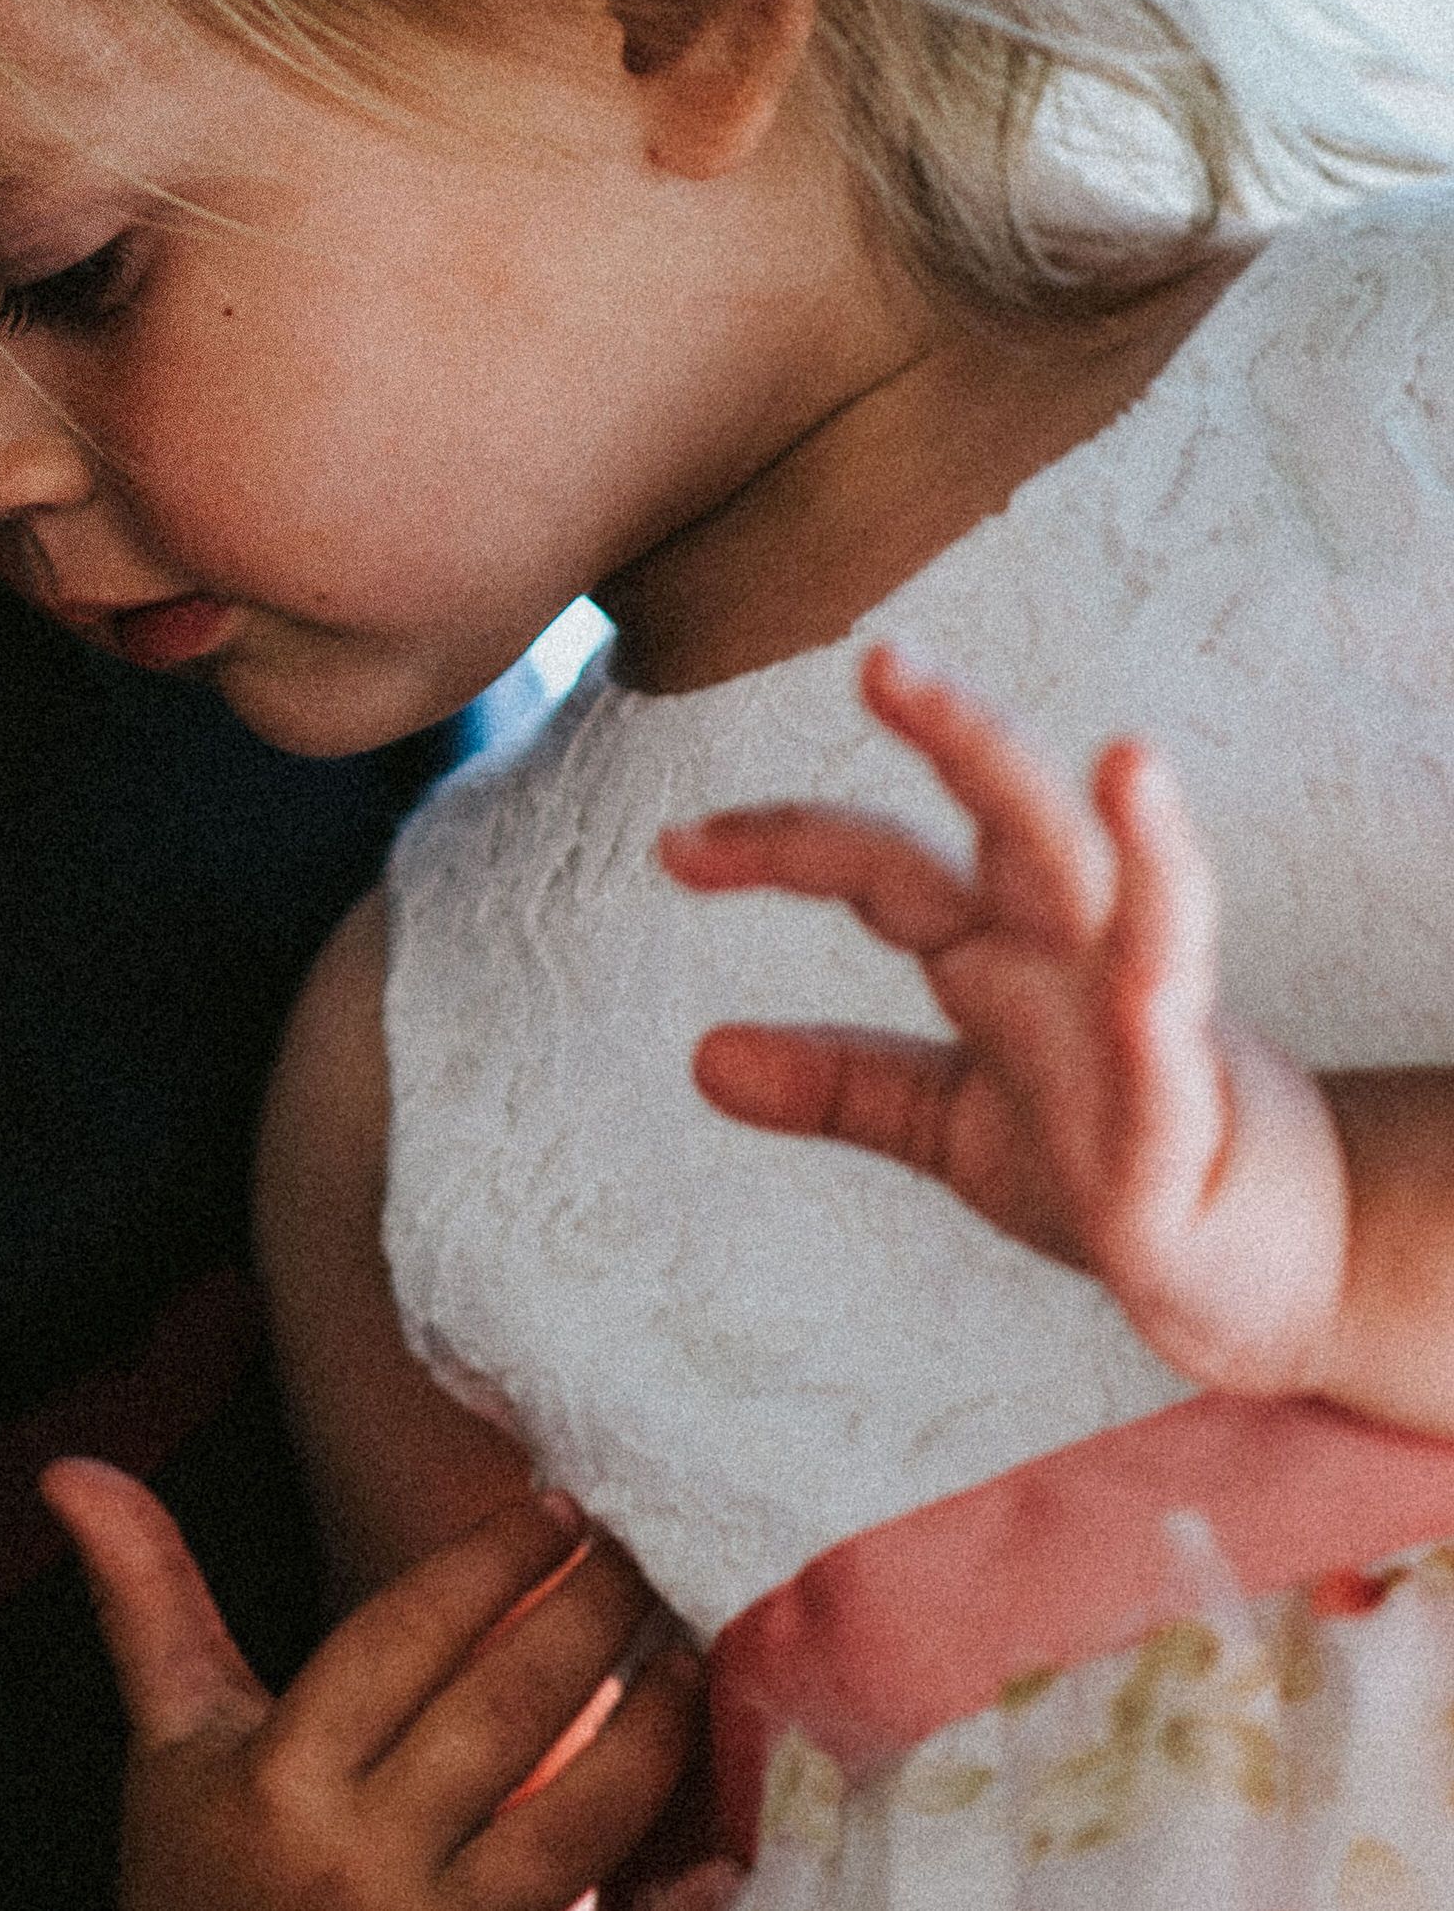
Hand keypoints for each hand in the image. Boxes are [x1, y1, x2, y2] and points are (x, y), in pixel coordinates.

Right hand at [43, 1459, 696, 1910]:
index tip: (558, 1506)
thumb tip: (73, 1470)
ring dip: (656, 1729)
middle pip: (504, 1710)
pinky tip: (730, 1839)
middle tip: (649, 1552)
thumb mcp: (169, 1751)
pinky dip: (678, 1893)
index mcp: (275, 1782)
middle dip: (591, 1618)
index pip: (404, 1638)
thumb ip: (146, 1604)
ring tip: (692, 1654)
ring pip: (581, 1816)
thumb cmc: (196, 1893)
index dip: (490, 1563)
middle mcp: (358, 1864)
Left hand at [656, 644, 1349, 1395]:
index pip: (886, 865)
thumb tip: (703, 1057)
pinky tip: (1144, 996)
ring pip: (1149, 921)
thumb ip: (838, 1082)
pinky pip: (1177, 1076)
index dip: (783, 843)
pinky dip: (1158, 1032)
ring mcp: (1148, 1042)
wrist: (1252, 1265)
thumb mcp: (948, 1123)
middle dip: (969, 740)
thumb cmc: (1109, 1165)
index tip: (673, 847)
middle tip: (883, 660)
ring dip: (1146, 844)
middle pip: (1026, 832)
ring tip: (1128, 757)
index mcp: (1007, 953)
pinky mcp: (1187, 1140)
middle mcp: (1080, 967)